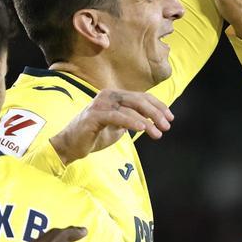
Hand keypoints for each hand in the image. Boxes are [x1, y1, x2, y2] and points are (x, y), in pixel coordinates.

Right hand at [49, 89, 172, 164]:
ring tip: (157, 133)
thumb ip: (133, 119)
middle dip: (156, 113)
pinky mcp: (94, 115)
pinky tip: (142, 129)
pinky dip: (131, 122)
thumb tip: (153, 119)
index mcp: (114, 96)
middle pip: (138, 100)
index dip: (158, 106)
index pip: (141, 97)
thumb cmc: (95, 135)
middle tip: (167, 126)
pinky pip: (117, 117)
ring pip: (130, 109)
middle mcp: (108, 96)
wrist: (71, 145)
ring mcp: (100, 104)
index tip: (171, 117)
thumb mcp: (118, 125)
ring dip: (147, 121)